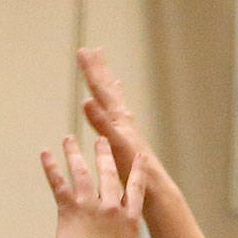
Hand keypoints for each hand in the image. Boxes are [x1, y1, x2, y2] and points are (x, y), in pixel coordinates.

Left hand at [41, 135, 146, 237]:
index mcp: (129, 220)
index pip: (136, 189)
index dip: (138, 171)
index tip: (139, 156)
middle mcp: (113, 208)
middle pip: (109, 174)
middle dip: (104, 154)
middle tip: (101, 139)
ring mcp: (92, 206)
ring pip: (83, 172)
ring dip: (75, 153)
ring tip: (69, 139)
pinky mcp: (71, 210)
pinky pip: (59, 183)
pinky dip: (51, 167)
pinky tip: (45, 153)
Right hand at [78, 47, 151, 181]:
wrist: (154, 187)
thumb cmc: (135, 169)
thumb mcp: (115, 144)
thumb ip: (101, 122)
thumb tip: (86, 100)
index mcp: (118, 119)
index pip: (101, 89)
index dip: (91, 71)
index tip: (82, 51)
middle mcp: (124, 120)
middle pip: (108, 89)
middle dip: (98, 70)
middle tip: (91, 50)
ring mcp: (127, 129)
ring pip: (115, 100)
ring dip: (108, 85)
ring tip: (106, 71)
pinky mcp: (128, 140)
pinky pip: (119, 116)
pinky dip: (116, 108)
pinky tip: (118, 108)